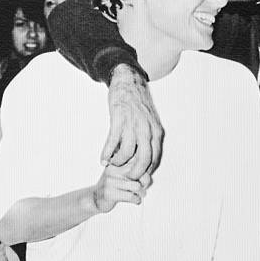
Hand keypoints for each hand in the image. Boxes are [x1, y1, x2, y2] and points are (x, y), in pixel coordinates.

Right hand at [92, 163, 148, 213]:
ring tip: (138, 195)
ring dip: (141, 193)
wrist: (94, 199)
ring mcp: (110, 181)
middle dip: (145, 181)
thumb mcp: (123, 174)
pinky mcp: (109, 193)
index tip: (144, 178)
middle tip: (144, 188)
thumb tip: (149, 174)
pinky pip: (131, 196)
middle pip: (139, 172)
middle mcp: (113, 169)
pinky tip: (135, 200)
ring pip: (136, 186)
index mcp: (117, 162)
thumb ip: (135, 170)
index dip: (146, 171)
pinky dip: (136, 200)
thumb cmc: (113, 187)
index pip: (138, 161)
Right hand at [102, 64, 163, 179]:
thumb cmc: (138, 106)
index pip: (155, 158)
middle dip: (134, 172)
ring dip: (118, 162)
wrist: (129, 83)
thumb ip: (149, 139)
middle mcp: (147, 130)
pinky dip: (107, 153)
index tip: (138, 177)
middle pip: (143, 160)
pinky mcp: (119, 119)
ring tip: (112, 164)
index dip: (146, 171)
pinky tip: (102, 159)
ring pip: (127, 153)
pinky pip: (113, 142)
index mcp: (156, 132)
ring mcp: (133, 124)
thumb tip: (144, 159)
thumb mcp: (150, 123)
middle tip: (125, 177)